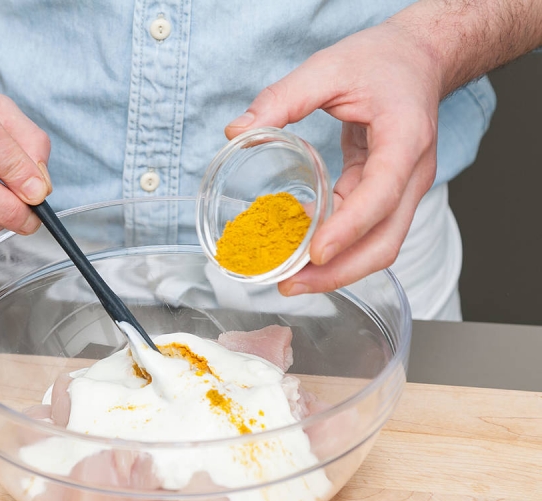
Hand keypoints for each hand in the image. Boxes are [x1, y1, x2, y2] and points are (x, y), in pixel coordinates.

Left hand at [225, 20, 442, 295]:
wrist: (419, 58)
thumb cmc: (382, 60)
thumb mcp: (328, 67)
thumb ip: (282, 98)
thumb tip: (237, 132)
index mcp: (405, 140)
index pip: (381, 195)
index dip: (348, 229)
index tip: (315, 252)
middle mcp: (412, 174)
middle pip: (385, 241)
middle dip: (339, 272)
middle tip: (289, 284)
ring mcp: (403, 189)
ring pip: (377, 245)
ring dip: (336, 270)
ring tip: (289, 279)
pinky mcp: (387, 195)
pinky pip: (364, 232)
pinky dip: (334, 246)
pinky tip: (299, 248)